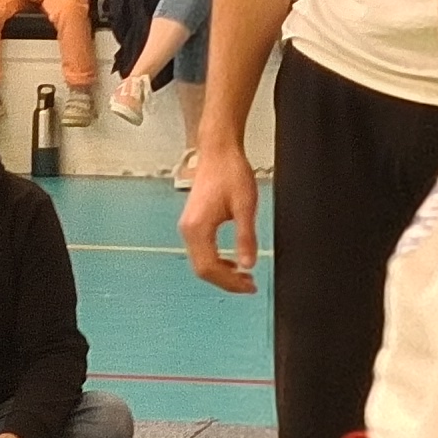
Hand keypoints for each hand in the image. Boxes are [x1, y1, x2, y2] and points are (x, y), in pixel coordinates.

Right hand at [182, 141, 260, 294]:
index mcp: (197, 227)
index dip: (230, 282)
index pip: (210, 268)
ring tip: (244, 277)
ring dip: (221, 274)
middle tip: (249, 285)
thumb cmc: (230, 172)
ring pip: (201, 263)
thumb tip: (248, 263)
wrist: (219, 152)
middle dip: (226, 282)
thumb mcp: (245, 206)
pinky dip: (216, 263)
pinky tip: (232, 263)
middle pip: (202, 270)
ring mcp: (189, 227)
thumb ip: (246, 237)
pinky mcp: (193, 224)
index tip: (249, 285)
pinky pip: (201, 252)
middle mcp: (188, 230)